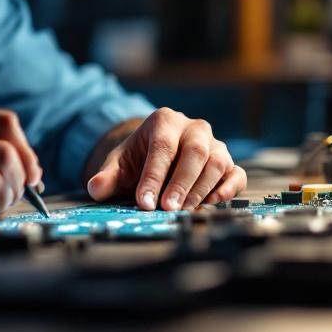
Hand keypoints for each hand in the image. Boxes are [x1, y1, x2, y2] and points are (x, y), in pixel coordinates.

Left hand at [86, 108, 244, 210]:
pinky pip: (235, 174)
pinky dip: (228, 189)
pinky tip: (212, 203)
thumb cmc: (140, 157)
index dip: (153, 176)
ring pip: (217, 162)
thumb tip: (96, 188)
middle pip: (194, 152)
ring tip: (184, 210)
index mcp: (165, 120)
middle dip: (181, 182)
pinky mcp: (229, 163)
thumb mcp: (119, 163)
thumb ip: (107, 175)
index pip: (161, 148)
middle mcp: (194, 128)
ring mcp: (215, 144)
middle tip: (168, 208)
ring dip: (202, 188)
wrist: (159, 154)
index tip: (144, 202)